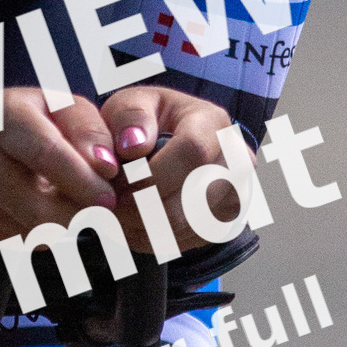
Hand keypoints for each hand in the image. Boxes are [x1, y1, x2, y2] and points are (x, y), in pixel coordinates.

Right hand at [0, 88, 121, 243]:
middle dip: (78, 215)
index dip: (83, 181)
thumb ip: (87, 128)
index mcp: (2, 116)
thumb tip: (106, 167)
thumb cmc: (20, 118)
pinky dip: (39, 231)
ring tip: (71, 204)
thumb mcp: (56, 105)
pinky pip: (16, 238)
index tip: (109, 199)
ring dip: (62, 225)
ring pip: (30, 230)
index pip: (46, 154)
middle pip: (37, 207)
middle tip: (100, 212)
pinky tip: (42, 209)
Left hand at [97, 85, 237, 255]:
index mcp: (214, 123)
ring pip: (187, 227)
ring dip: (142, 226)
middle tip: (111, 202)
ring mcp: (234, 195)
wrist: (167, 144)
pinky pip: (183, 242)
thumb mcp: (131, 103)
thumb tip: (134, 145)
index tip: (119, 184)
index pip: (193, 152)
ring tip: (117, 210)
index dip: (151, 175)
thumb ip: (129, 116)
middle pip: (192, 200)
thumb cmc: (147, 122)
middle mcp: (235, 160)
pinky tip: (130, 220)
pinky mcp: (222, 223)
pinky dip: (148, 237)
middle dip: (143, 207)